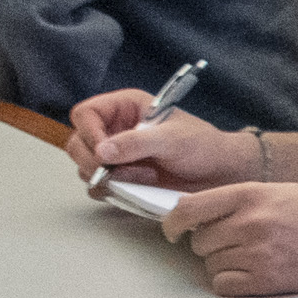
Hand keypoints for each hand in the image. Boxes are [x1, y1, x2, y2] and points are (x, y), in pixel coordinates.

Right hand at [65, 88, 258, 186]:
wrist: (220, 174)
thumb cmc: (202, 146)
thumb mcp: (172, 139)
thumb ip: (136, 143)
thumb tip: (102, 151)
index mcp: (125, 107)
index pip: (85, 114)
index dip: (89, 133)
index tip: (105, 152)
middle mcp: (115, 129)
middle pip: (77, 143)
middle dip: (93, 161)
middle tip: (117, 172)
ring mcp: (116, 156)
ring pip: (85, 167)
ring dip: (108, 177)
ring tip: (144, 177)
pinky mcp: (121, 179)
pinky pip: (98, 187)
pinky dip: (112, 191)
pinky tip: (140, 186)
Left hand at [159, 183, 297, 296]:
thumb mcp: (277, 191)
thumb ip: (237, 199)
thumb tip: (194, 210)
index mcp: (250, 194)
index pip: (189, 208)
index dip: (174, 222)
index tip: (173, 230)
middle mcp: (251, 222)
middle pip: (199, 241)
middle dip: (211, 244)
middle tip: (235, 243)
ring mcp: (258, 252)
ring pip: (211, 265)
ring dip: (224, 264)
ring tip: (253, 257)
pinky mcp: (266, 281)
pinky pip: (223, 285)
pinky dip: (232, 283)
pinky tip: (252, 274)